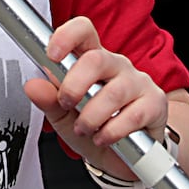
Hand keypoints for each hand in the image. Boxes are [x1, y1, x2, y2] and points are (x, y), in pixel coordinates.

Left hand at [23, 16, 168, 179]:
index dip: (66, 36)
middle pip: (97, 59)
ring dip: (92, 115)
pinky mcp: (155, 103)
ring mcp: (138, 82)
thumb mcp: (64, 117)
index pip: (83, 32)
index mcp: (92, 59)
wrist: (125, 157)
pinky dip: (113, 130)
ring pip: (114, 91)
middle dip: (75, 85)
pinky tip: (103, 137)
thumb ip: (49, 100)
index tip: (51, 54)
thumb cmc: (94, 127)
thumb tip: (32, 86)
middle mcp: (116, 65)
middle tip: (66, 104)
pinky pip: (134, 114)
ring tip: (83, 129)